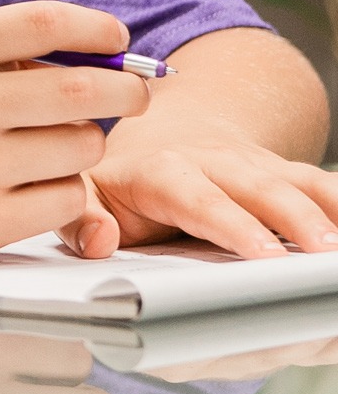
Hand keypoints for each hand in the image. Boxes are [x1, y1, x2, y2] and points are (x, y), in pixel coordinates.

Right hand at [0, 1, 146, 254]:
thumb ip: (18, 56)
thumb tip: (115, 62)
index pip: (44, 24)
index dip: (96, 28)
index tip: (117, 39)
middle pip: (82, 88)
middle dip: (127, 89)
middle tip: (134, 93)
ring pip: (84, 146)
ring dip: (86, 143)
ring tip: (50, 146)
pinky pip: (70, 197)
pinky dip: (67, 189)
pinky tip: (32, 185)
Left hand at [63, 136, 337, 260]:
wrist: (167, 137)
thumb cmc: (125, 181)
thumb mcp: (89, 194)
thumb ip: (81, 219)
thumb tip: (98, 241)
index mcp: (163, 171)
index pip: (197, 196)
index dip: (232, 224)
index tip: (263, 255)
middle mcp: (217, 163)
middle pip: (262, 187)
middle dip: (296, 220)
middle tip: (326, 256)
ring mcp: (260, 166)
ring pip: (304, 183)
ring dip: (334, 212)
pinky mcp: (290, 175)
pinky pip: (327, 186)